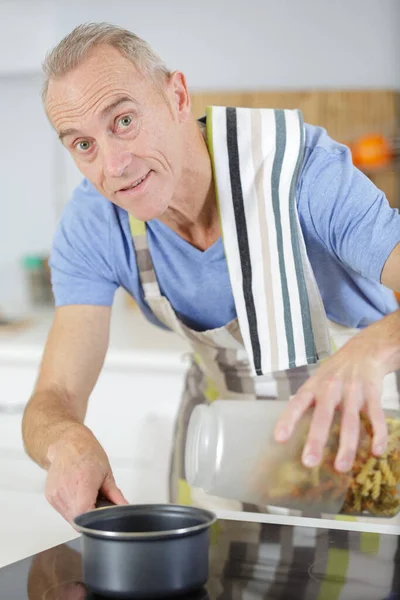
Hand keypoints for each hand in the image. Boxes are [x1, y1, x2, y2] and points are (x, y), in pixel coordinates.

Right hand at [45, 425, 127, 523]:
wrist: (67, 443)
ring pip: (69, 517)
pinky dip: (72, 508)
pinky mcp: (50, 496)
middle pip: (77, 520)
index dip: (94, 522)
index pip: (85, 515)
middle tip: (97, 507)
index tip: (102, 519)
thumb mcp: (106, 473)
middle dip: (89, 519)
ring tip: (87, 497)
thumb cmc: (87, 453)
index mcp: (82, 484)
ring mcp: (56, 495)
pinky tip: (77, 495)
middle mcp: (66, 491)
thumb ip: (115, 494)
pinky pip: (62, 511)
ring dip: (80, 514)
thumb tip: (124, 508)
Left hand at [273, 329, 389, 472]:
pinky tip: (376, 452)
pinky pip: (376, 417)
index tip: (279, 439)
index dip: (288, 420)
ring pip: (350, 422)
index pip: (297, 403)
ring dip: (347, 446)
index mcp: (314, 386)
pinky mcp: (373, 395)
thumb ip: (306, 403)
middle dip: (316, 439)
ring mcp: (353, 391)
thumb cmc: (334, 372)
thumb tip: (288, 430)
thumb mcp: (315, 381)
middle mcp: (331, 388)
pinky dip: (378, 435)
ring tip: (341, 468)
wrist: (364, 351)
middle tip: (309, 462)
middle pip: (323, 416)